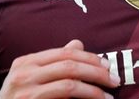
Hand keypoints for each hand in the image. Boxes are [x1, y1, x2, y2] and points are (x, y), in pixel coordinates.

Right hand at [0, 39, 119, 98]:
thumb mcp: (31, 79)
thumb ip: (54, 63)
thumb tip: (78, 44)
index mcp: (25, 62)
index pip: (64, 53)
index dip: (89, 58)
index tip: (107, 66)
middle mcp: (23, 73)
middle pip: (69, 65)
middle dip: (96, 72)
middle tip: (114, 80)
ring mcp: (25, 91)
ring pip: (69, 84)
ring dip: (94, 90)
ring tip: (108, 96)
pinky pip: (64, 98)